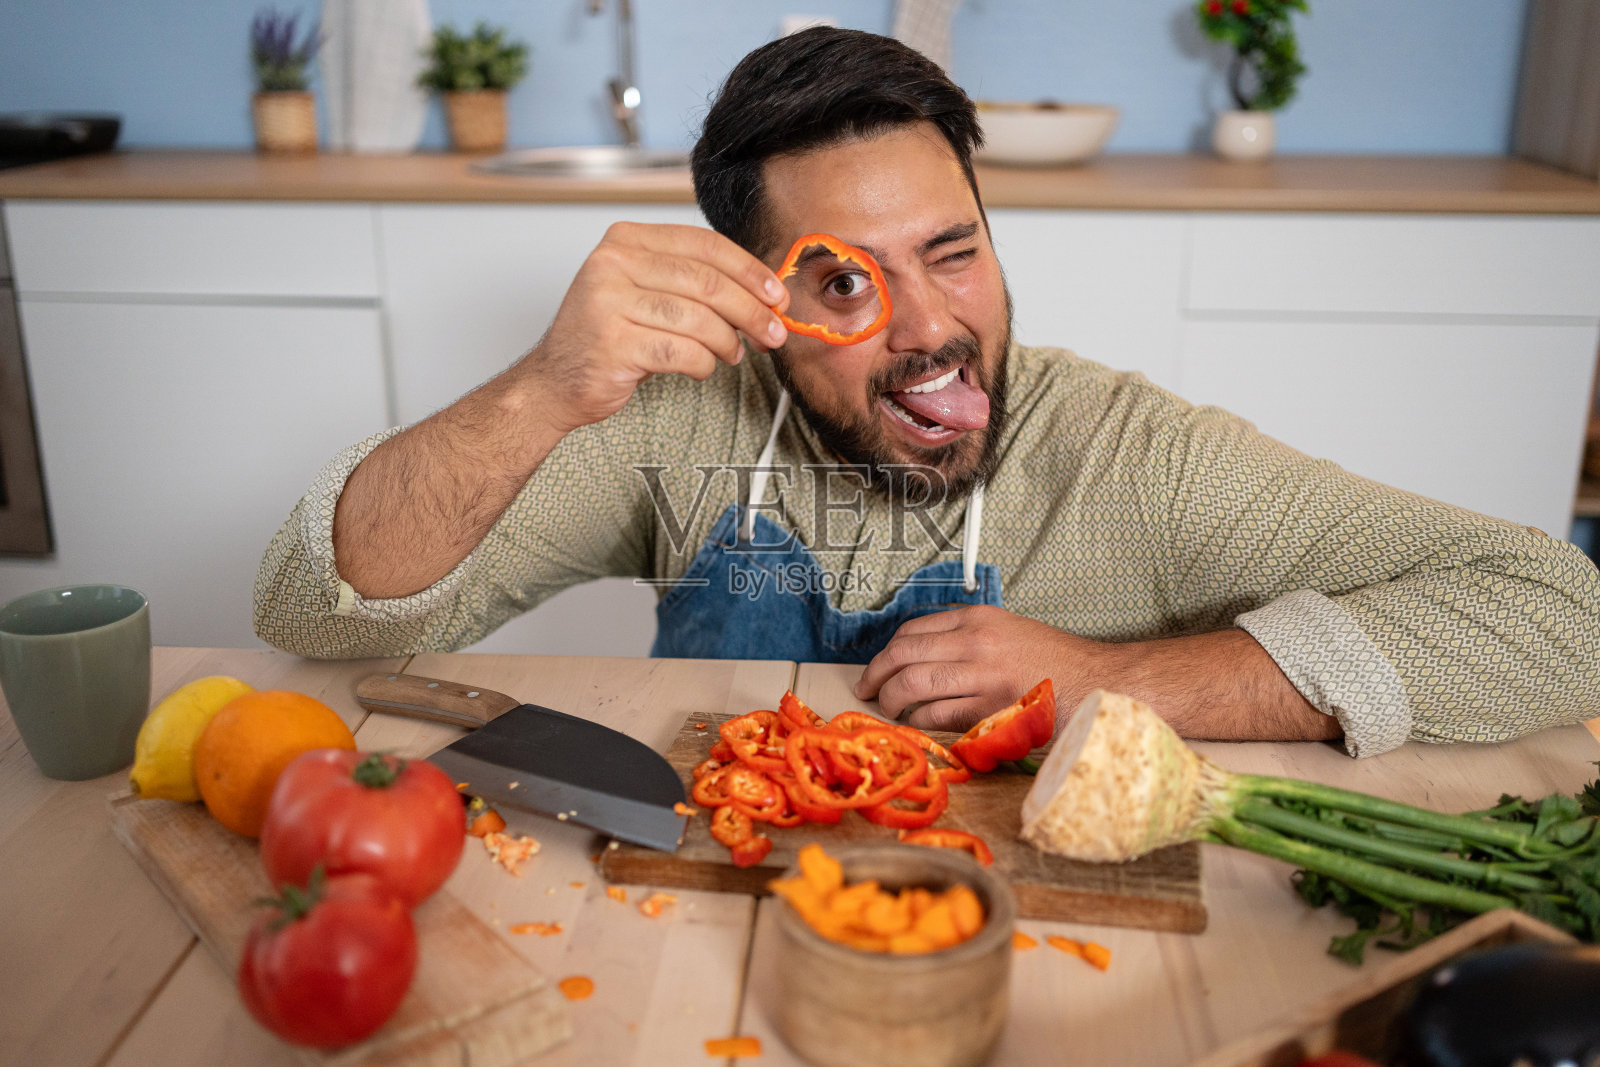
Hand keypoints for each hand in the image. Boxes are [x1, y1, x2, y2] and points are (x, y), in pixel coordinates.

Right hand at [515, 222, 788, 432]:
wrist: (554, 382)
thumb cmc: (608, 338)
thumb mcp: (645, 292)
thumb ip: (693, 282)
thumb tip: (763, 293)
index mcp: (625, 240)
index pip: (704, 244)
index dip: (749, 270)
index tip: (777, 295)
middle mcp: (612, 264)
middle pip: (707, 282)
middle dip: (752, 311)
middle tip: (774, 332)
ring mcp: (609, 303)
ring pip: (700, 319)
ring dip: (728, 342)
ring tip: (732, 354)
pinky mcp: (614, 344)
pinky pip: (684, 352)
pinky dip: (704, 364)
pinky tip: (703, 367)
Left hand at [852, 605, 1093, 731]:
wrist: (1099, 683)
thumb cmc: (1056, 663)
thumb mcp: (1009, 631)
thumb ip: (969, 637)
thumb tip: (924, 658)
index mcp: (978, 619)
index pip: (912, 630)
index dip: (887, 652)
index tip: (878, 666)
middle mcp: (975, 642)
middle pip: (903, 654)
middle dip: (875, 674)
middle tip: (866, 690)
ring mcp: (982, 675)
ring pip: (912, 685)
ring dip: (890, 701)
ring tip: (888, 710)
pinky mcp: (989, 709)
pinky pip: (936, 715)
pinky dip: (918, 721)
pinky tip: (917, 724)